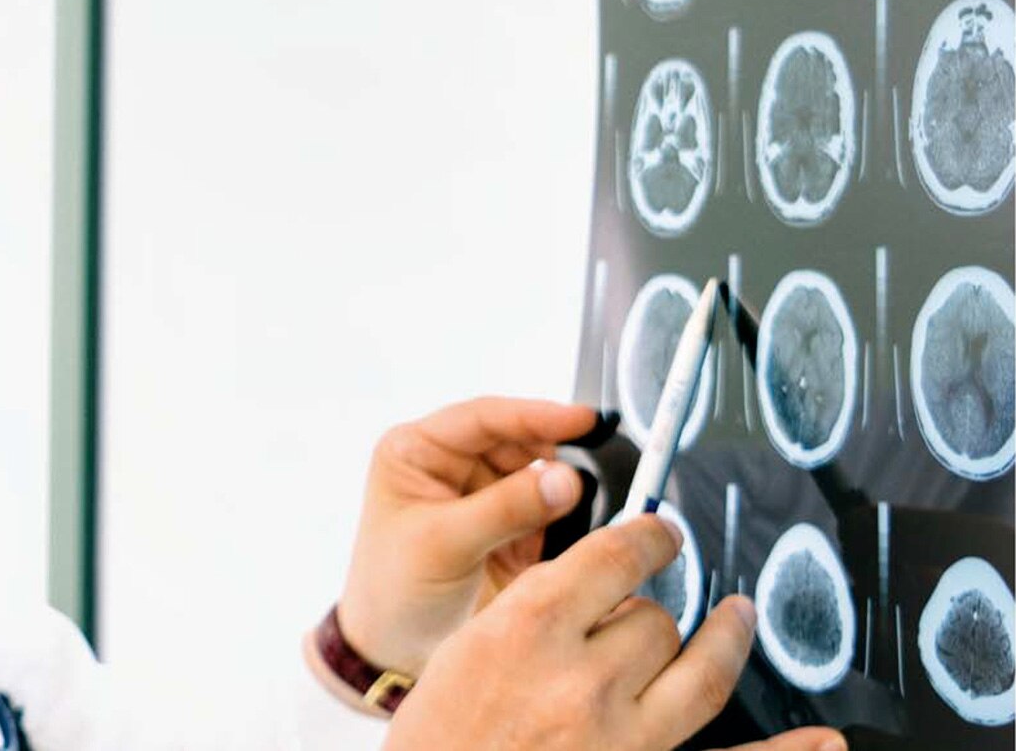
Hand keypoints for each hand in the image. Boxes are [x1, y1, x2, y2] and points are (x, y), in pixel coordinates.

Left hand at [337, 398, 598, 674]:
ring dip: (560, 492)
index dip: (533, 415)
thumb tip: (565, 479)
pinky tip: (568, 536)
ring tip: (576, 512)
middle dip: (552, 458)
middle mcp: (450, 466)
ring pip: (538, 476)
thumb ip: (504, 509)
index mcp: (417, 451)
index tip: (581, 420)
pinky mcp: (509, 530)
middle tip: (583, 482)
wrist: (394, 654)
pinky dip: (564, 521)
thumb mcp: (442, 544)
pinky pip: (548, 512)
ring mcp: (482, 497)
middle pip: (517, 442)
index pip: (482, 417)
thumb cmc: (392, 592)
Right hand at [381, 515, 844, 750]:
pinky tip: (825, 742)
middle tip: (645, 614)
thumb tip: (593, 586)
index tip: (660, 533)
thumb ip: (530, 613)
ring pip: (697, 672)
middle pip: (655, 618)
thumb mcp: (463, 652)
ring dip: (717, 645)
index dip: (650, 537)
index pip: (617, 555)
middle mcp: (583, 678)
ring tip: (736, 622)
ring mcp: (622, 739)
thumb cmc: (438, 739)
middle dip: (651, 612)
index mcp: (528, 627)